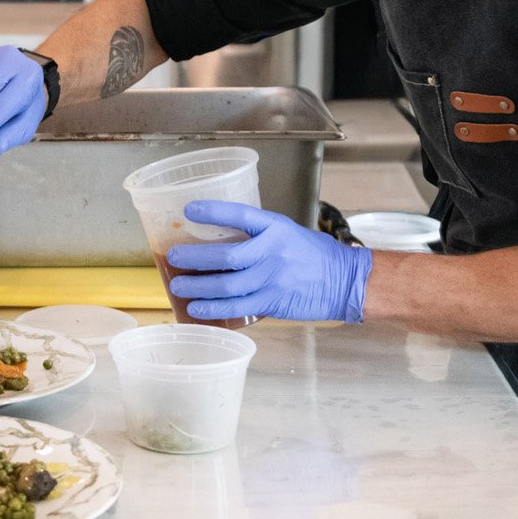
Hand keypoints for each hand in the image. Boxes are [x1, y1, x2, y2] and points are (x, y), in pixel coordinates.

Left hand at [165, 201, 371, 322]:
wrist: (344, 281)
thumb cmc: (313, 254)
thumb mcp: (287, 232)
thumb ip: (257, 234)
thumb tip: (218, 236)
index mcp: (276, 228)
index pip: (241, 215)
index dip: (214, 212)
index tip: (188, 209)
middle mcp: (273, 252)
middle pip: (227, 255)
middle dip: (195, 257)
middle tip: (173, 256)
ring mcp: (273, 279)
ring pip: (228, 284)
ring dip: (198, 286)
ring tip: (177, 286)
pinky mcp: (273, 302)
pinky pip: (237, 307)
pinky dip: (214, 309)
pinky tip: (196, 308)